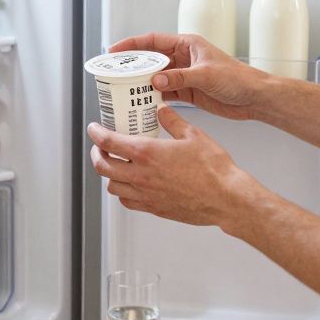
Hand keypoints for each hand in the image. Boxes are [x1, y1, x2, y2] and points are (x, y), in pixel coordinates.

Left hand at [88, 106, 255, 228]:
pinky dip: (122, 192)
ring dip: (108, 173)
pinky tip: (130, 184)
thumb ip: (172, 120)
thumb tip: (161, 110)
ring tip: (114, 164)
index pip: (109, 142)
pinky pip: (127, 201)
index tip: (94, 128)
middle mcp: (142, 176)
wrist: (226, 198)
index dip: (96, 133)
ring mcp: (146, 195)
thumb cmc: (213, 169)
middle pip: (102, 166)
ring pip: (112, 186)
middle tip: (100, 146)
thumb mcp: (193, 134)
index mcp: (148, 153)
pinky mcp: (154, 208)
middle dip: (96, 154)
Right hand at [109, 33, 267, 120]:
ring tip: (123, 89)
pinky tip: (142, 102)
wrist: (255, 98)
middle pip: (151, 59)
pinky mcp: (188, 91)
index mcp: (187, 44)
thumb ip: (180, 77)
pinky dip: (153, 96)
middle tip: (113, 73)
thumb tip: (155, 80)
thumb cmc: (237, 78)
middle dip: (132, 65)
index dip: (132, 44)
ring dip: (141, 82)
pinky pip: (165, 92)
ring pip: (156, 76)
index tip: (114, 51)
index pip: (153, 40)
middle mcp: (183, 57)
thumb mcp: (206, 75)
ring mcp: (185, 75)